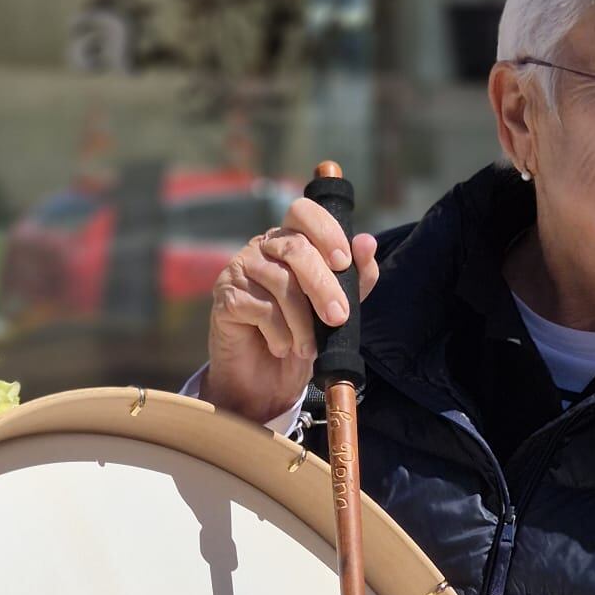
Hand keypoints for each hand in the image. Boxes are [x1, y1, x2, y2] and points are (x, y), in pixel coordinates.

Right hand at [203, 197, 380, 425]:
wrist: (266, 382)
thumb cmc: (301, 338)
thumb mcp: (336, 308)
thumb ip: (355, 278)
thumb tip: (367, 242)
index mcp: (291, 240)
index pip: (304, 212)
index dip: (325, 231)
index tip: (343, 262)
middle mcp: (263, 248)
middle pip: (295, 248)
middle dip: (322, 285)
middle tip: (338, 317)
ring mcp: (240, 269)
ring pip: (280, 282)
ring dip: (302, 321)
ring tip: (309, 348)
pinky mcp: (226, 297)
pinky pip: (261, 308)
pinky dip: (279, 334)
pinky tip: (282, 347)